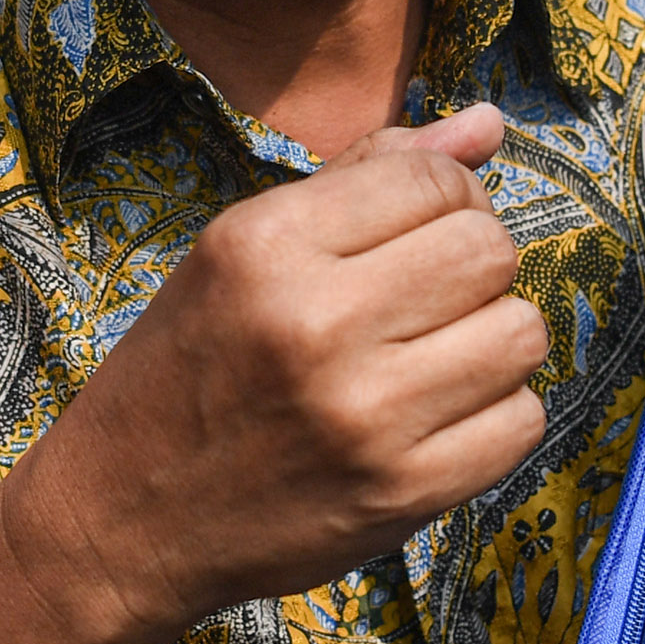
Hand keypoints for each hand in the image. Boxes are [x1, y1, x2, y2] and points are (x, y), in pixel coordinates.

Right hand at [0, 104, 549, 643]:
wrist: (122, 520)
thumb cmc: (188, 367)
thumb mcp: (242, 249)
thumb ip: (368, 177)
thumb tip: (490, 124)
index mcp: (267, 244)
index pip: (435, 180)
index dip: (444, 197)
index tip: (410, 234)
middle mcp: (316, 323)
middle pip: (490, 250)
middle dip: (473, 264)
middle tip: (423, 298)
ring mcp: (364, 416)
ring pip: (522, 332)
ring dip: (491, 339)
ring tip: (433, 356)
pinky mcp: (401, 494)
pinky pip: (521, 423)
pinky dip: (493, 415)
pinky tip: (437, 417)